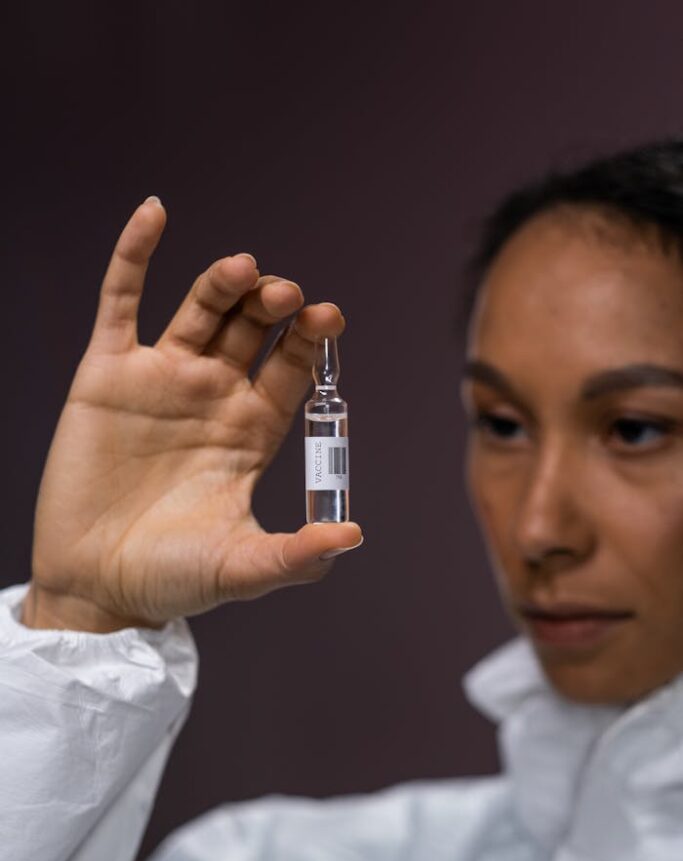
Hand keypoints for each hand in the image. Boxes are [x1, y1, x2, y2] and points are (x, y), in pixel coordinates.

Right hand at [21, 197, 362, 631]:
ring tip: (245, 269)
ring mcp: (162, 381)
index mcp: (252, 431)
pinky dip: (134, 256)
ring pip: (200, 311)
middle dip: (274, 307)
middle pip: (253, 330)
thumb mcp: (241, 568)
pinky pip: (122, 303)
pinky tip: (154, 214)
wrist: (96, 586)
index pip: (292, 369)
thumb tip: (354, 536)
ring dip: (224, 282)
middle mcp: (213, 396)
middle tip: (288, 297)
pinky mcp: (108, 376)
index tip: (328, 319)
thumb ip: (296, 555)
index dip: (310, 342)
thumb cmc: (171, 579)